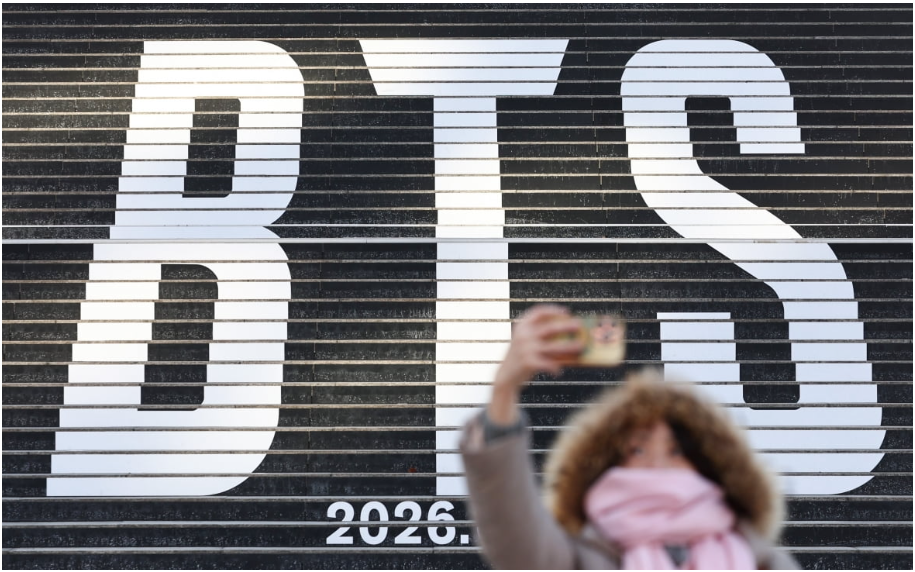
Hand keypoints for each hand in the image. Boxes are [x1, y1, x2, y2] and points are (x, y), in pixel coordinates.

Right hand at [488, 305, 583, 423]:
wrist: (505, 376)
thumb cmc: (522, 357)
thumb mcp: (526, 342)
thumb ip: (541, 336)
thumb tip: (567, 332)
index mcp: (521, 326)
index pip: (538, 312)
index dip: (553, 310)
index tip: (566, 312)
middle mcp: (523, 335)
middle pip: (550, 328)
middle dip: (566, 326)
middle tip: (579, 326)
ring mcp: (525, 349)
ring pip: (553, 347)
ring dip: (569, 346)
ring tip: (580, 346)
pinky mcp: (528, 362)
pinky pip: (548, 363)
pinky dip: (555, 367)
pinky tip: (559, 371)